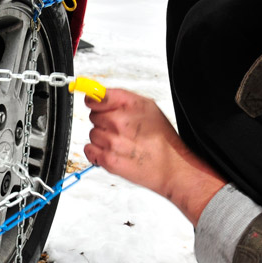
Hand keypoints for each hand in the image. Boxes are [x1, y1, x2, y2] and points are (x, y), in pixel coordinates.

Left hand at [83, 88, 225, 224]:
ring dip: (103, 138)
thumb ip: (120, 99)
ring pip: (92, 133)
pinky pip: (89, 150)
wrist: (172, 167)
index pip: (97, 97)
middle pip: (93, 116)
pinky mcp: (108, 159)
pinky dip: (97, 152)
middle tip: (121, 130)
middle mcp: (119, 122)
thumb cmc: (162, 138)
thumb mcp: (148, 107)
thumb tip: (98, 95)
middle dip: (104, 121)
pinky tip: (113, 152)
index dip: (94, 100)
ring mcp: (112, 141)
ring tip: (121, 143)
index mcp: (129, 105)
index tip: (94, 104)